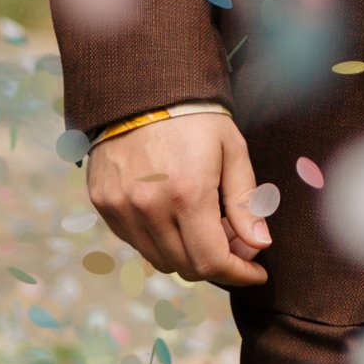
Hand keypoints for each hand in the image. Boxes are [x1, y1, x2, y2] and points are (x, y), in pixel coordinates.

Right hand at [85, 108, 269, 288]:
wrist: (140, 88)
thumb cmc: (196, 118)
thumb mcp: (232, 151)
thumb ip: (246, 202)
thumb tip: (260, 245)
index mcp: (187, 194)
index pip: (212, 263)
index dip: (239, 275)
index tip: (256, 273)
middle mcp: (149, 208)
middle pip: (187, 267)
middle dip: (218, 264)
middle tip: (236, 243)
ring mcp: (121, 208)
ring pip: (160, 259)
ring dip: (188, 254)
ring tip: (206, 226)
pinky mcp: (104, 204)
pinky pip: (136, 242)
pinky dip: (160, 240)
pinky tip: (175, 215)